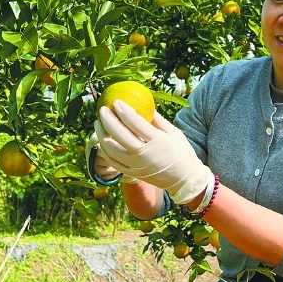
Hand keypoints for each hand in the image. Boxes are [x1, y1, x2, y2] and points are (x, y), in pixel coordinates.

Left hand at [95, 100, 212, 203]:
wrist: (184, 179)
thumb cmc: (182, 152)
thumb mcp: (174, 132)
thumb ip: (158, 120)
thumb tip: (144, 105)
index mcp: (157, 141)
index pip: (135, 123)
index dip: (124, 111)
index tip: (116, 101)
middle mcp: (145, 154)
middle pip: (120, 135)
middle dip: (108, 120)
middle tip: (103, 109)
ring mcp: (137, 166)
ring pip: (112, 150)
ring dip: (102, 135)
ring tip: (98, 123)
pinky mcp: (133, 174)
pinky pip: (113, 163)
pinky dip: (105, 152)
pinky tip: (102, 141)